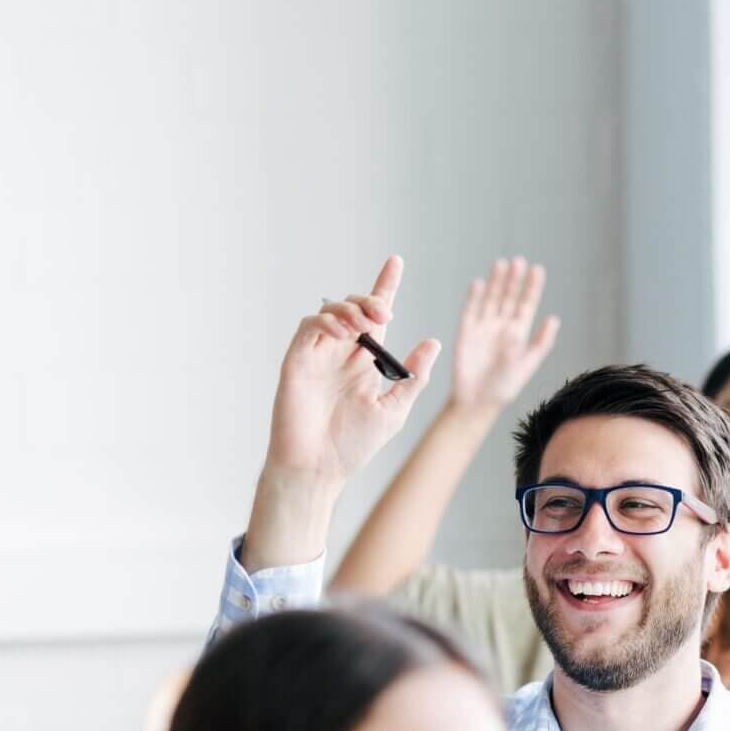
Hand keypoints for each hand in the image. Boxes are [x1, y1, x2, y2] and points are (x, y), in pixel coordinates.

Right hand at [262, 255, 441, 486]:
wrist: (318, 468)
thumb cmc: (352, 446)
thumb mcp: (394, 410)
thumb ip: (412, 377)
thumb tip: (432, 342)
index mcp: (365, 364)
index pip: (376, 317)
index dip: (385, 287)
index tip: (396, 262)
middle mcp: (341, 355)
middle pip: (355, 308)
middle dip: (370, 299)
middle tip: (384, 311)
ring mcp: (318, 356)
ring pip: (331, 311)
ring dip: (350, 309)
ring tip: (365, 323)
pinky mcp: (297, 361)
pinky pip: (309, 327)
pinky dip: (325, 321)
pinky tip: (342, 333)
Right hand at [448, 257, 559, 413]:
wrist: (478, 401)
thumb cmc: (505, 386)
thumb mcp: (528, 364)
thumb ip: (541, 342)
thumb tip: (553, 319)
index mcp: (519, 332)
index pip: (526, 304)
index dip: (532, 287)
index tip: (537, 270)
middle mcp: (501, 326)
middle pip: (508, 296)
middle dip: (513, 280)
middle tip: (518, 261)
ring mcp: (483, 328)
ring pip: (490, 299)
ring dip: (495, 282)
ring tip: (501, 264)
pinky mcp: (466, 333)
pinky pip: (470, 311)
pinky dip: (473, 297)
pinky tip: (478, 283)